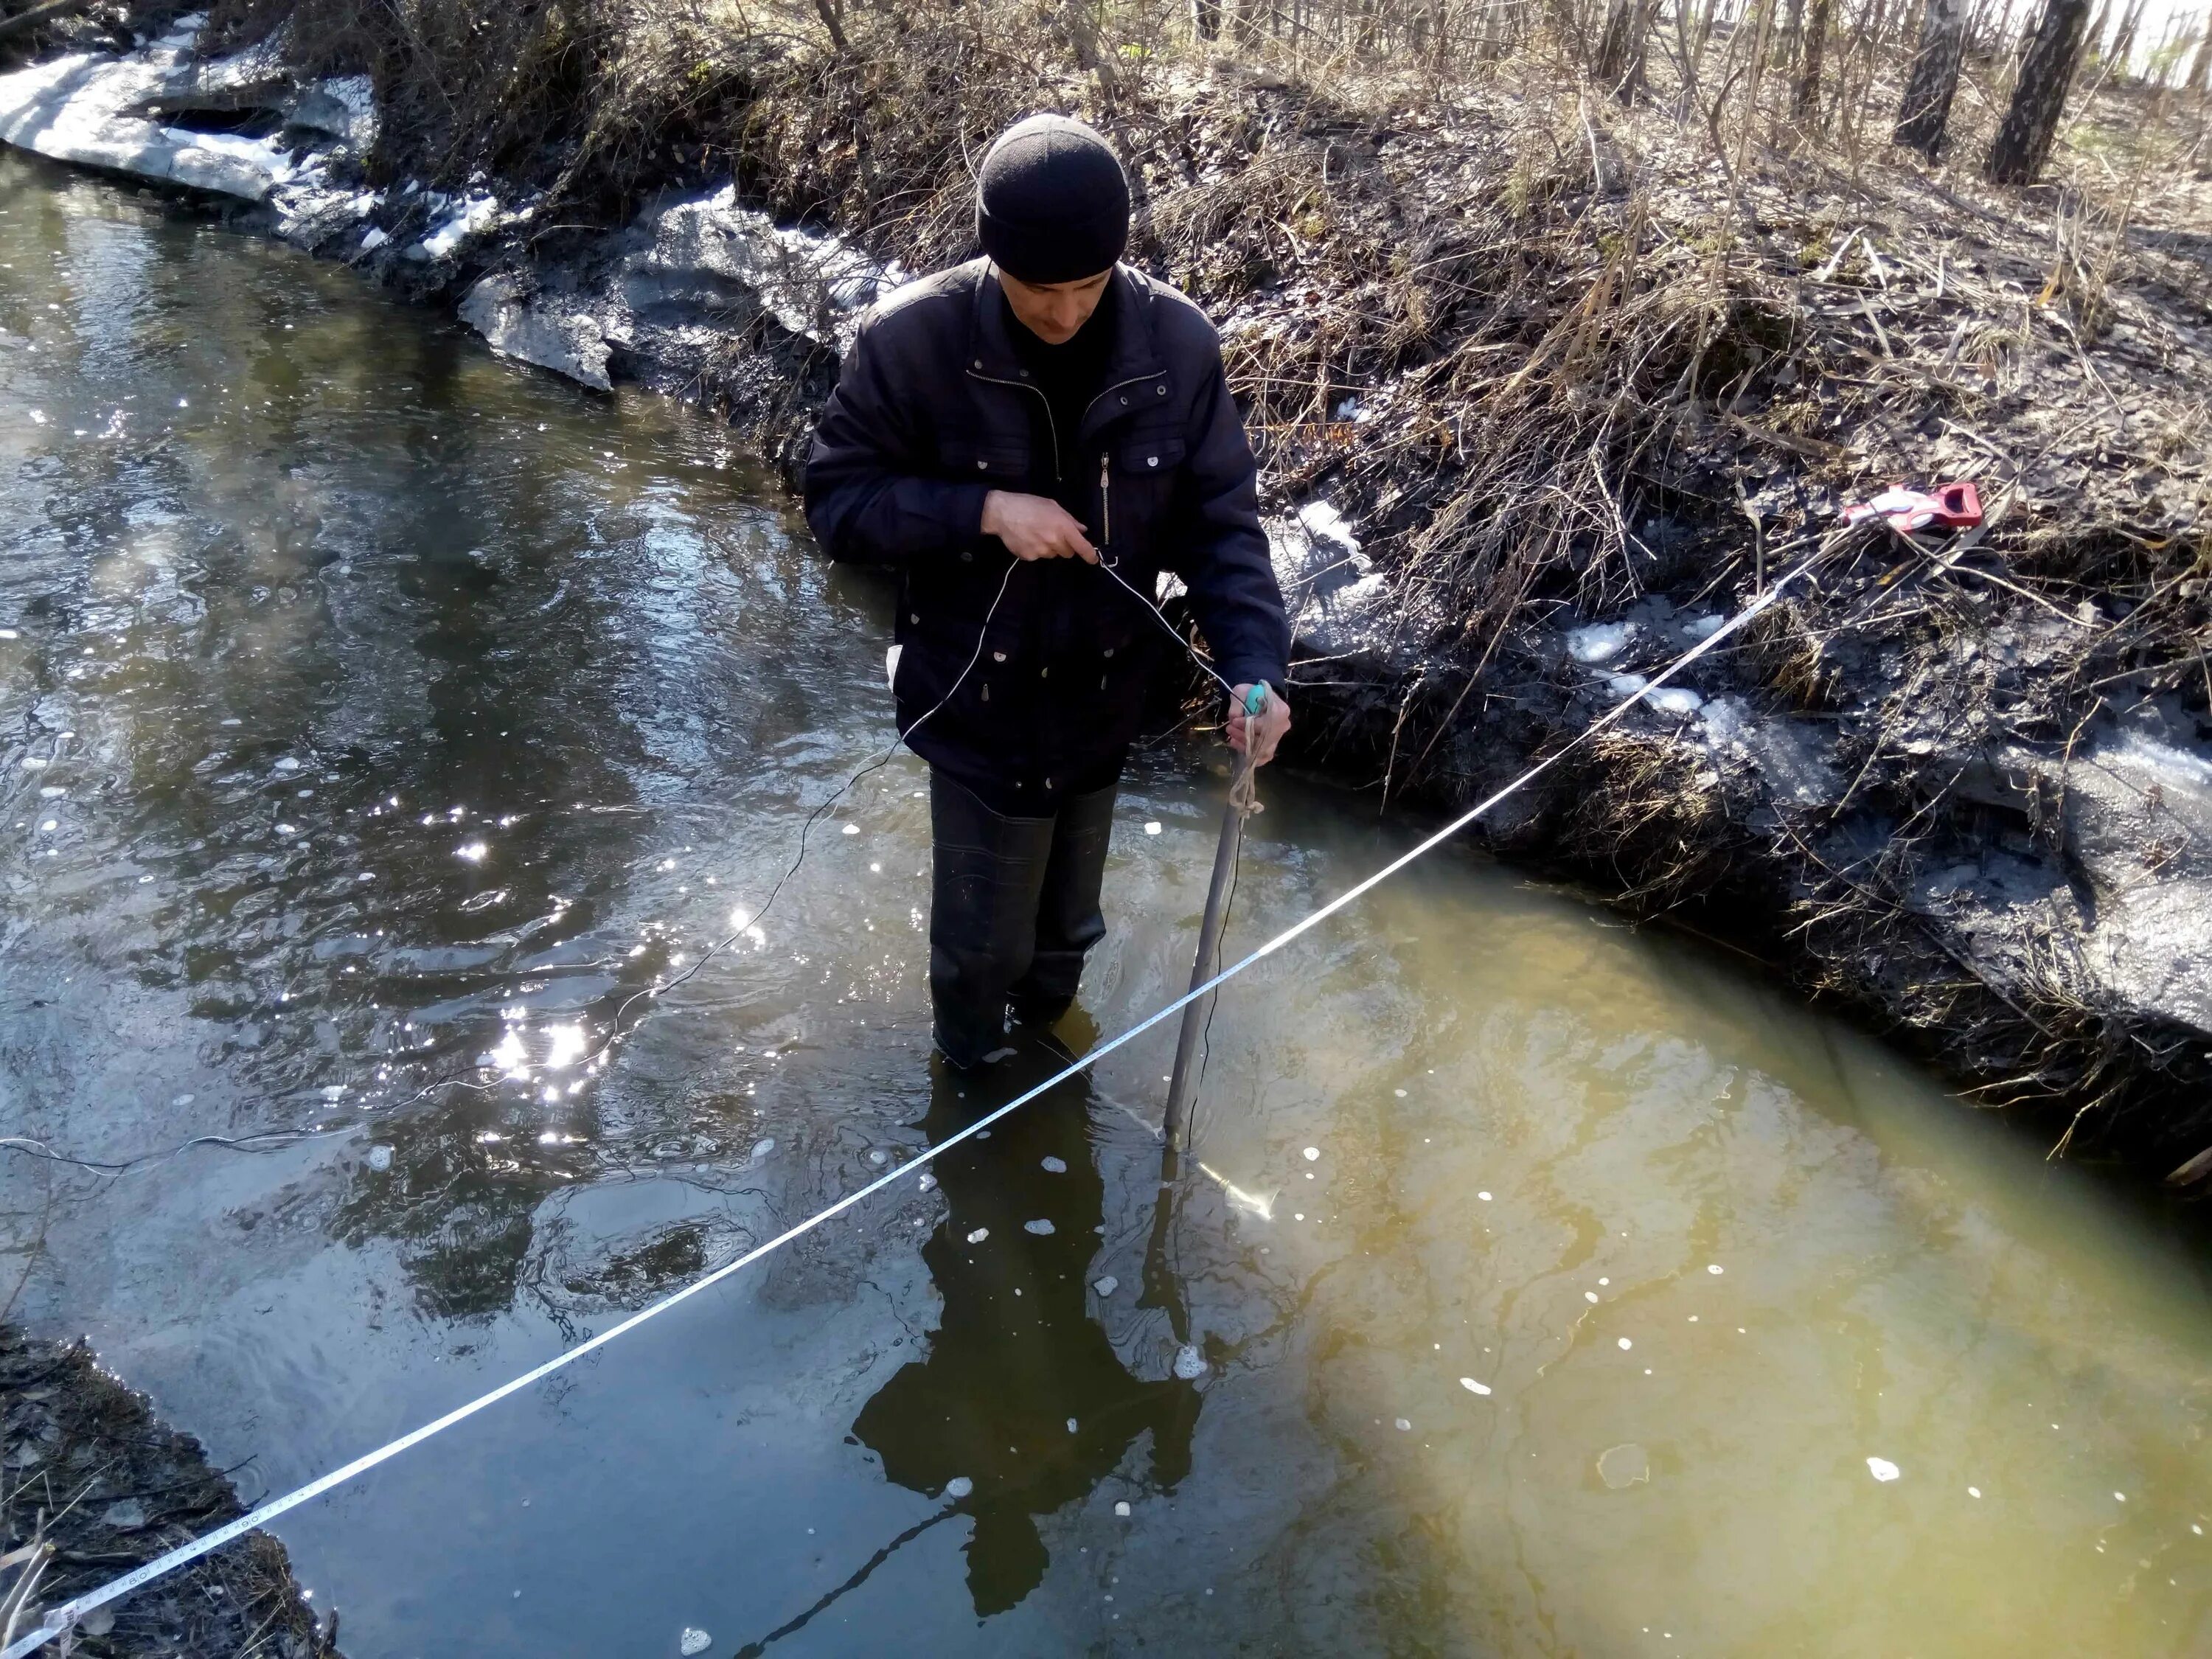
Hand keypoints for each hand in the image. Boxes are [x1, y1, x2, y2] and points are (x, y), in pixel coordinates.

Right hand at [981, 491, 1096, 562]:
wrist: (1001, 513)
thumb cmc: (1028, 505)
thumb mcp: (1052, 506)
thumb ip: (1069, 519)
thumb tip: (1082, 530)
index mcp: (1063, 527)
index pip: (1082, 546)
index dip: (1090, 555)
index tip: (1094, 560)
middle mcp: (1054, 541)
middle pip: (1068, 553)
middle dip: (1064, 545)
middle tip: (1052, 534)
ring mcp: (1041, 551)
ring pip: (1052, 554)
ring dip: (1049, 547)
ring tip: (1036, 533)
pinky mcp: (1029, 557)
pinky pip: (1038, 556)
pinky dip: (1035, 549)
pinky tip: (1027, 538)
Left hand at [1227, 683, 1289, 766]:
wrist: (1258, 698)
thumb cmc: (1252, 694)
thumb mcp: (1242, 691)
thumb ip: (1237, 704)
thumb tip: (1234, 718)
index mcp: (1280, 710)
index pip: (1266, 724)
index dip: (1248, 725)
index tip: (1234, 721)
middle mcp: (1282, 726)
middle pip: (1264, 739)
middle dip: (1244, 736)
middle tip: (1230, 729)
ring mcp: (1278, 737)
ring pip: (1263, 751)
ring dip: (1244, 746)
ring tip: (1232, 738)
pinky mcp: (1272, 746)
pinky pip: (1263, 757)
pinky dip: (1249, 754)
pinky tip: (1237, 745)